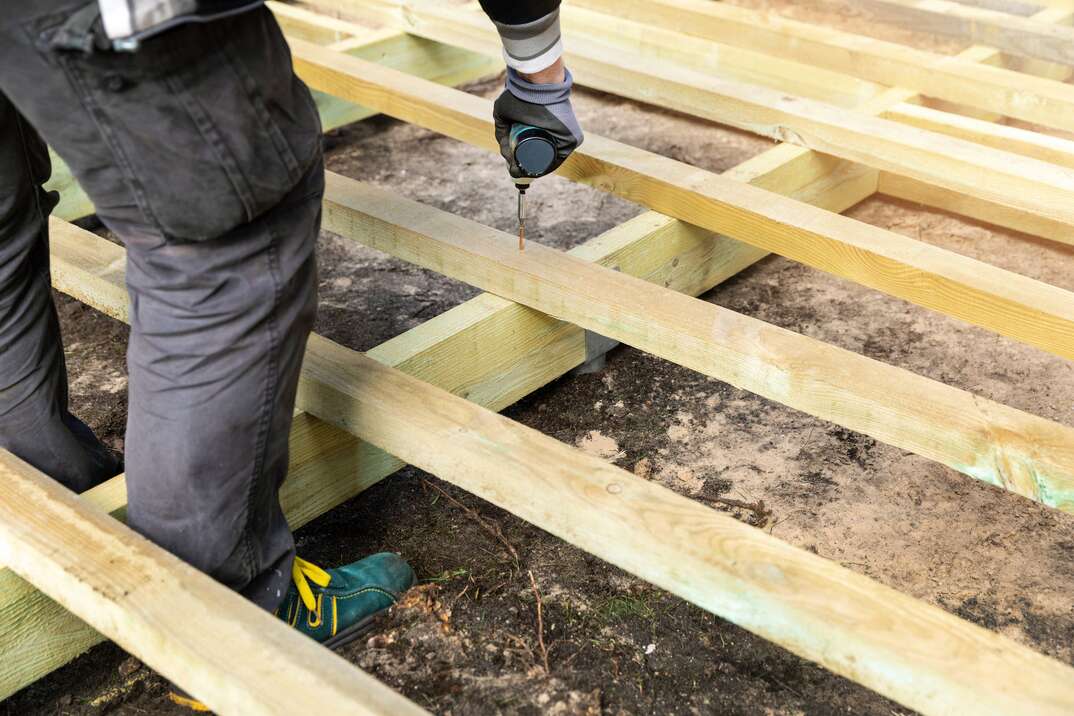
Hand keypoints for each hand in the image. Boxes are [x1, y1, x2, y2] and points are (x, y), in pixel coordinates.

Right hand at [493, 59, 583, 178]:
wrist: (537, 84)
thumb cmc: (520, 93)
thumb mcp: (504, 113)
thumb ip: (501, 130)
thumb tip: (505, 153)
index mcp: (545, 129)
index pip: (535, 151)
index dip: (521, 161)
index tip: (512, 165)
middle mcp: (557, 134)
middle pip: (540, 158)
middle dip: (525, 168)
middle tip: (514, 169)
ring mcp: (567, 137)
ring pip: (548, 160)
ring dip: (533, 170)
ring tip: (519, 171)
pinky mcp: (573, 139)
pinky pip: (558, 159)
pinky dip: (545, 168)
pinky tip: (532, 172)